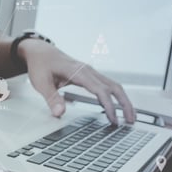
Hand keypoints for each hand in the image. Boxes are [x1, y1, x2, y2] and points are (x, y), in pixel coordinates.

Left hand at [18, 39, 135, 123]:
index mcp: (79, 72)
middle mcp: (89, 71)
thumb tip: (59, 113)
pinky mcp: (90, 75)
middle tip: (131, 120)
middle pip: (114, 87)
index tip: (113, 119)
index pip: (101, 90)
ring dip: (123, 101)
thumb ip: (51, 98)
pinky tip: (117, 107)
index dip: (109, 106)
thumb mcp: (41, 82)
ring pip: (114, 85)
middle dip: (125, 104)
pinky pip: (108, 85)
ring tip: (130, 117)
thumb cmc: (41, 64)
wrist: (40, 51)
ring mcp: (91, 72)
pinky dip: (116, 97)